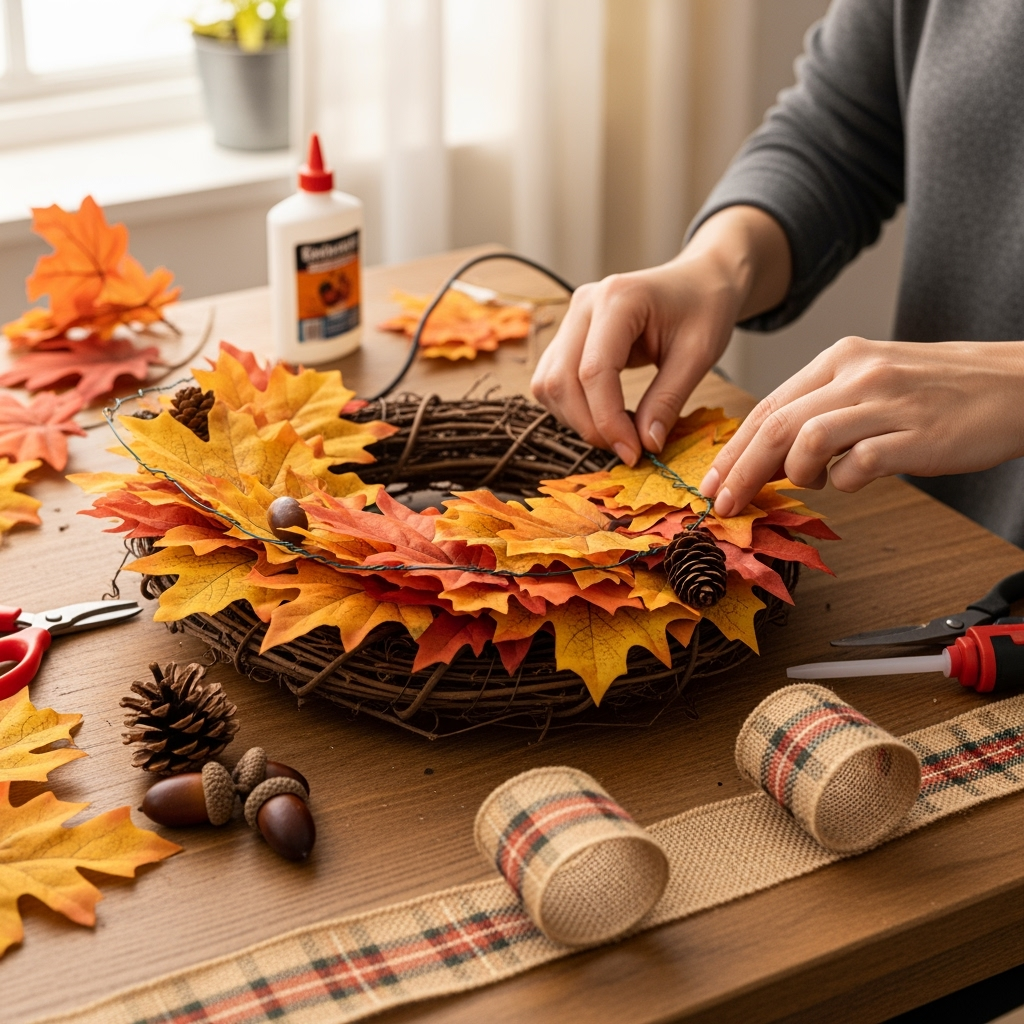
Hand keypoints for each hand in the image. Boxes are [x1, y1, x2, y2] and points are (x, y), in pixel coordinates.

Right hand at [530, 206, 790, 464]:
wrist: (698, 281)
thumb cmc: (704, 308)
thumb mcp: (699, 354)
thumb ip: (668, 399)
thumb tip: (645, 445)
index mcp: (618, 299)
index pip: (594, 371)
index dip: (607, 420)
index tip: (634, 452)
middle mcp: (584, 305)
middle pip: (562, 381)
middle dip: (590, 425)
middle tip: (627, 449)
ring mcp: (571, 318)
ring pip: (549, 384)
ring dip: (577, 419)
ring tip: (617, 433)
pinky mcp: (567, 336)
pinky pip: (552, 381)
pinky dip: (571, 408)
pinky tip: (604, 416)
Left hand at [700, 337, 1023, 515]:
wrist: (1018, 385)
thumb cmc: (942, 390)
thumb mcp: (873, 381)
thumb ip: (823, 409)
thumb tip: (773, 456)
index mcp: (841, 358)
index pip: (769, 406)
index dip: (734, 449)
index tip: (713, 481)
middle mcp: (858, 373)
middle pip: (776, 425)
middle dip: (741, 470)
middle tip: (724, 502)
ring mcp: (886, 402)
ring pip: (806, 441)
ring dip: (795, 474)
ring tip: (811, 482)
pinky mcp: (914, 435)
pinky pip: (855, 466)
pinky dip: (842, 482)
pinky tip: (853, 480)